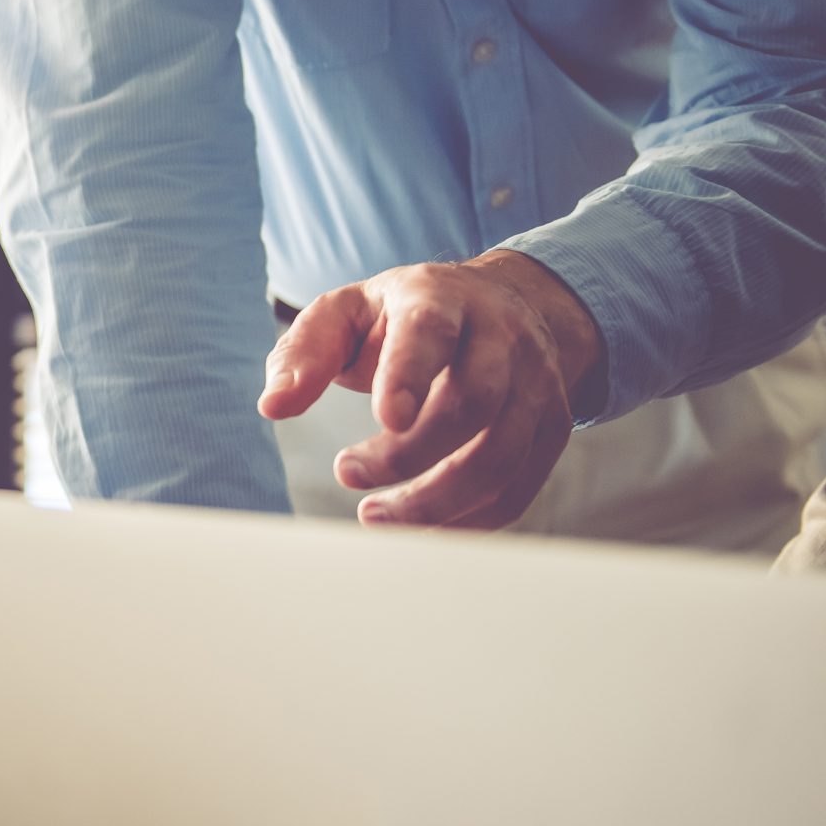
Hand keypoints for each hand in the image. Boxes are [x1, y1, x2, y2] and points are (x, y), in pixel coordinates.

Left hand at [256, 250, 604, 529]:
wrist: (496, 305)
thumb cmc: (401, 316)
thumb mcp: (344, 313)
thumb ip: (304, 354)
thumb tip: (273, 406)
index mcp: (440, 299)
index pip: (431, 333)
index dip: (410, 376)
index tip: (385, 421)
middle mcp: (501, 337)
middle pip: (473, 402)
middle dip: (409, 454)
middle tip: (347, 474)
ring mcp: (536, 382)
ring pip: (501, 454)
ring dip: (437, 500)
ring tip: (377, 517)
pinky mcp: (552, 426)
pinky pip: (519, 487)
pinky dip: (470, 519)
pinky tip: (423, 526)